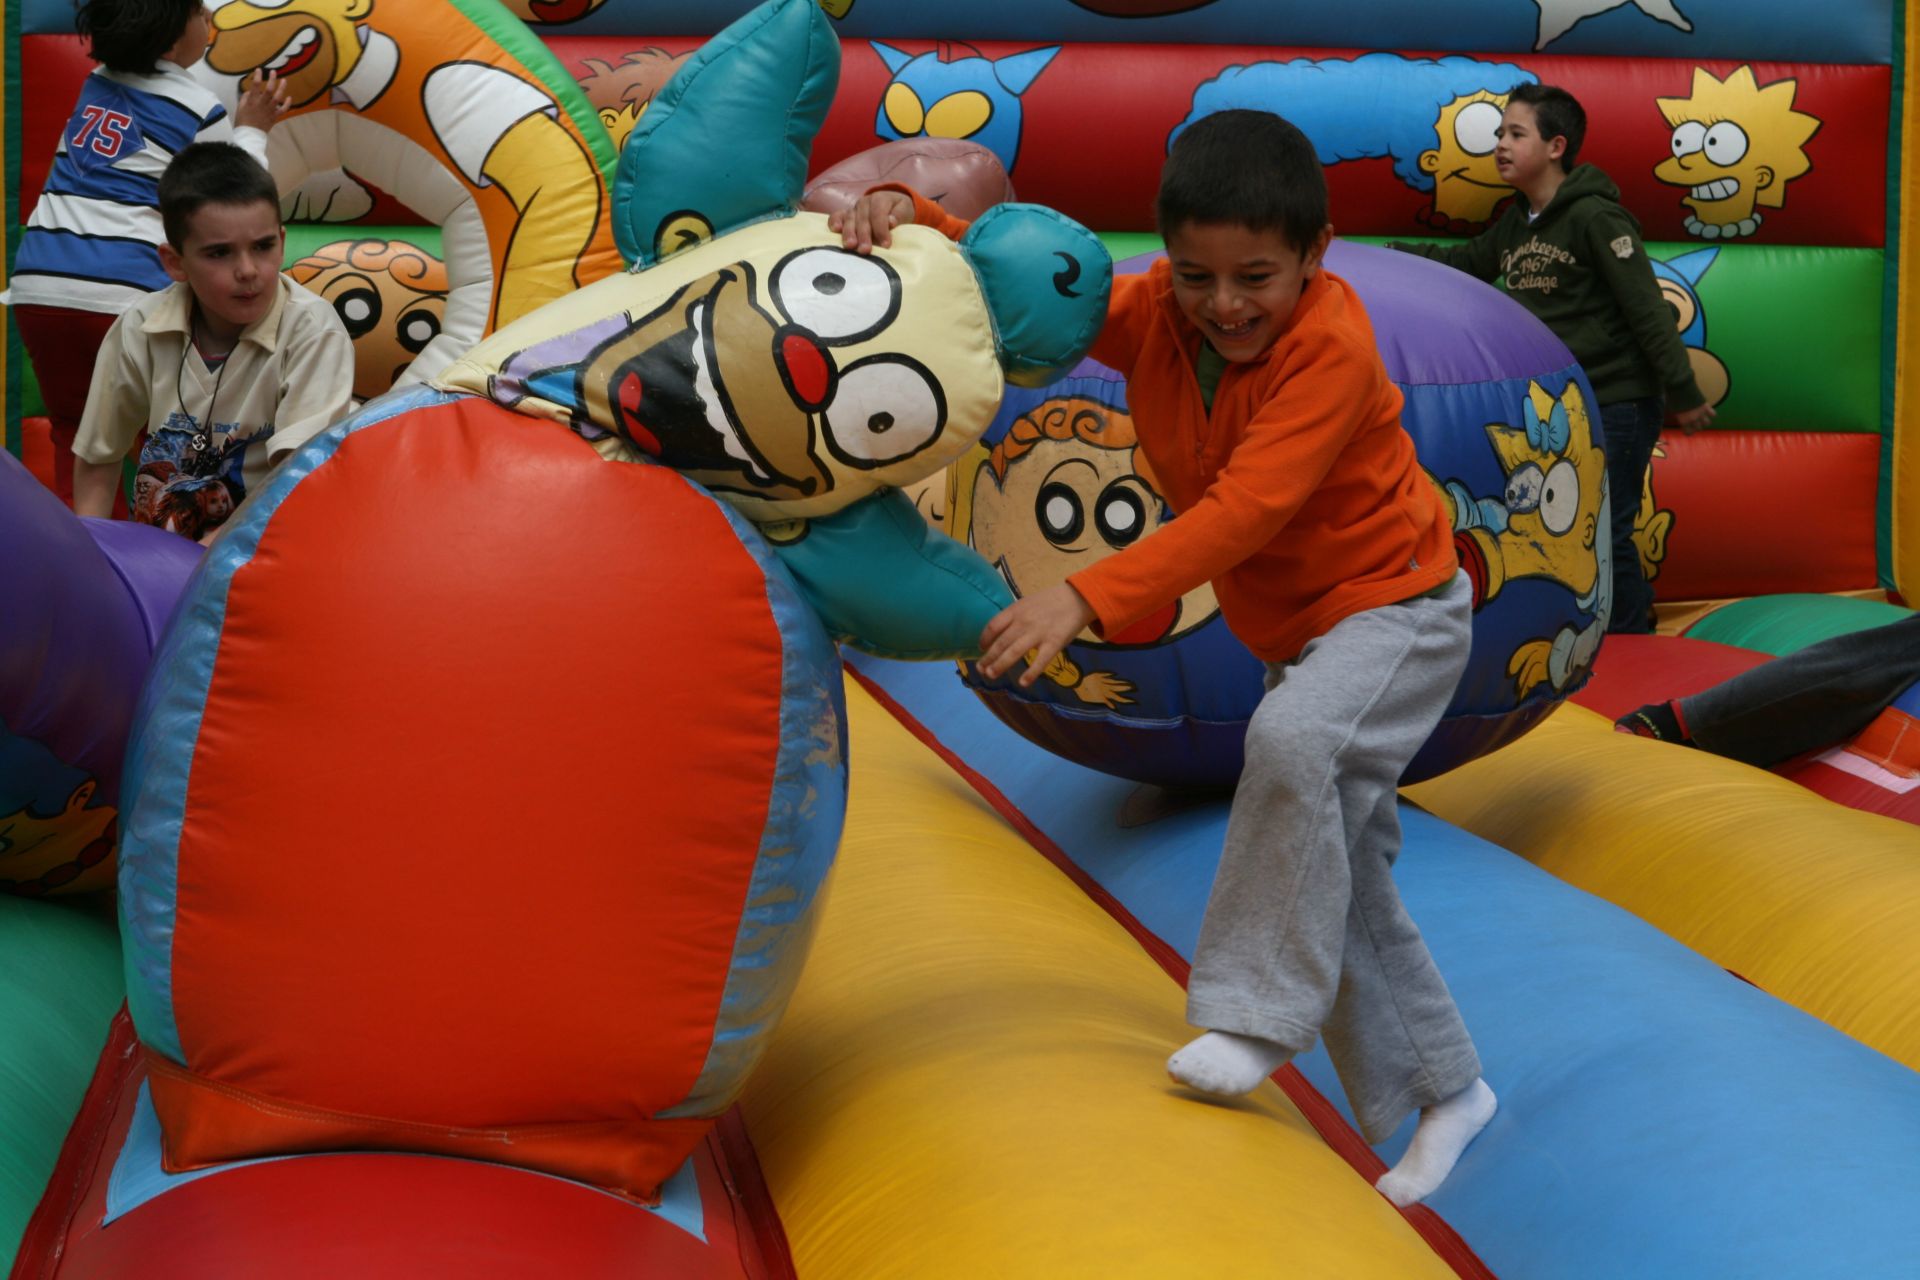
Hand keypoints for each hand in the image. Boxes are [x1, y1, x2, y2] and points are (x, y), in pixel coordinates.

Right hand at [235, 69, 290, 131]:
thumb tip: (252, 91)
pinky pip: (283, 110)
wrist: (249, 135)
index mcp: (252, 101)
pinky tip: (289, 97)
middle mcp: (261, 104)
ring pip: (278, 98)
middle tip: (274, 72)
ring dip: (282, 89)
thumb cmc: (242, 120)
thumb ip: (246, 97)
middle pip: (269, 90)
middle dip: (272, 80)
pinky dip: (287, 104)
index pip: (255, 86)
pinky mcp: (274, 117)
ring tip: (284, 80)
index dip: (258, 77)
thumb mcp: (240, 107)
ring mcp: (269, 111)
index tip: (259, 70)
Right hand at [827, 189, 913, 254]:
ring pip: (849, 219)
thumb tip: (891, 221)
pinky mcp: (845, 215)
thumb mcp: (906, 210)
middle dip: (864, 235)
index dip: (881, 229)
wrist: (892, 205)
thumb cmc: (899, 211)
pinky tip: (835, 230)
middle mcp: (865, 202)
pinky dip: (834, 222)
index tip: (886, 245)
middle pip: (863, 218)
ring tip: (850, 246)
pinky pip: (836, 216)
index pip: (879, 214)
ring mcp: (854, 208)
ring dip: (849, 233)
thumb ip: (899, 215)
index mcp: (880, 198)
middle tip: (865, 250)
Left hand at [978, 583, 1097, 686]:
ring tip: (991, 675)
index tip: (981, 648)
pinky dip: (1031, 673)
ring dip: (1000, 665)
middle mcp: (1023, 622)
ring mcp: (1038, 633)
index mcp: (1016, 610)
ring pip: (1014, 652)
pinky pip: (1040, 661)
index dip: (984, 639)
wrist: (1077, 598)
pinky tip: (1023, 683)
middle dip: (989, 658)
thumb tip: (999, 631)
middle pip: (1001, 642)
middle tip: (981, 670)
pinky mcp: (1054, 643)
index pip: (993, 626)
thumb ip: (1014, 616)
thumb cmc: (1050, 601)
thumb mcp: (1027, 602)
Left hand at [1671, 402, 1714, 435]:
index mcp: (1684, 422)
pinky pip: (1713, 414)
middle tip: (1695, 425)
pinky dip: (1712, 414)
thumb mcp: (1674, 411)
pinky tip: (1708, 412)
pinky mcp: (1706, 407)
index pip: (1688, 432)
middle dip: (1697, 427)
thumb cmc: (1675, 400)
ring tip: (1702, 419)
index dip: (1688, 432)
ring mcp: (1701, 414)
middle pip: (1699, 429)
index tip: (1688, 431)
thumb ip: (1679, 417)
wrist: (1682, 390)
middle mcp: (1693, 420)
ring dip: (1705, 422)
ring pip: (1707, 423)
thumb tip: (1681, 420)